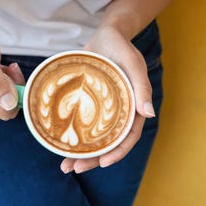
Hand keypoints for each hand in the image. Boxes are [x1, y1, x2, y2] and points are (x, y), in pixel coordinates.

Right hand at [0, 20, 21, 119]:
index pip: (5, 110)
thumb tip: (10, 104)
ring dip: (8, 86)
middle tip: (8, 68)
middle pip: (5, 109)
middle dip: (13, 89)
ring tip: (0, 67)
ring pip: (3, 104)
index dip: (17, 93)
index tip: (12, 71)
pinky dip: (2, 86)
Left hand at [60, 25, 155, 173]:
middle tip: (74, 169)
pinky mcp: (87, 106)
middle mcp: (118, 114)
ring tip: (64, 167)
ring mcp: (102, 111)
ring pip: (92, 139)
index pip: (128, 137)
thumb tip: (149, 114)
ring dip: (80, 155)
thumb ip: (141, 87)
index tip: (102, 163)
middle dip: (92, 160)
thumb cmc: (122, 48)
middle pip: (107, 144)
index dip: (117, 153)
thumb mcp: (133, 63)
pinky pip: (80, 125)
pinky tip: (56, 145)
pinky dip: (71, 137)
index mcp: (133, 109)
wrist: (106, 36)